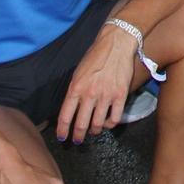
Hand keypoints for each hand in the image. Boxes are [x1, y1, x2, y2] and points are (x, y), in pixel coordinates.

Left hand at [55, 25, 137, 141]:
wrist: (116, 44)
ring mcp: (106, 95)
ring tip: (93, 131)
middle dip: (78, 136)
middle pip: (81, 125)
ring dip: (94, 132)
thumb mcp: (78, 73)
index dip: (63, 131)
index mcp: (76, 88)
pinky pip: (115, 118)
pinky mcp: (121, 95)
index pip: (65, 116)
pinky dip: (110, 125)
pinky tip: (107, 122)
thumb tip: (72, 109)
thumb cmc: (95, 56)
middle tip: (78, 140)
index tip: (63, 137)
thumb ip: (74, 91)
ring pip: (98, 125)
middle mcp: (90, 94)